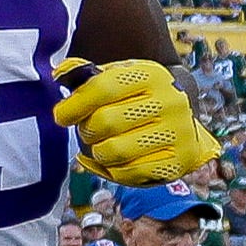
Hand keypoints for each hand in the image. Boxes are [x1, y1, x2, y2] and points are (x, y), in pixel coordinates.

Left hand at [53, 54, 221, 186]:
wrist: (184, 120)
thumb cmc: (139, 98)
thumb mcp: (119, 78)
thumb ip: (88, 76)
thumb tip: (60, 73)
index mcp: (151, 75)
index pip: (102, 88)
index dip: (75, 105)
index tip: (61, 116)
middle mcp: (169, 101)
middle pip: (104, 122)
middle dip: (87, 130)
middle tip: (88, 131)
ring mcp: (177, 132)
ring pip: (113, 150)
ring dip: (98, 152)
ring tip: (101, 146)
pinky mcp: (179, 161)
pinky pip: (128, 172)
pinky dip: (114, 170)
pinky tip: (116, 161)